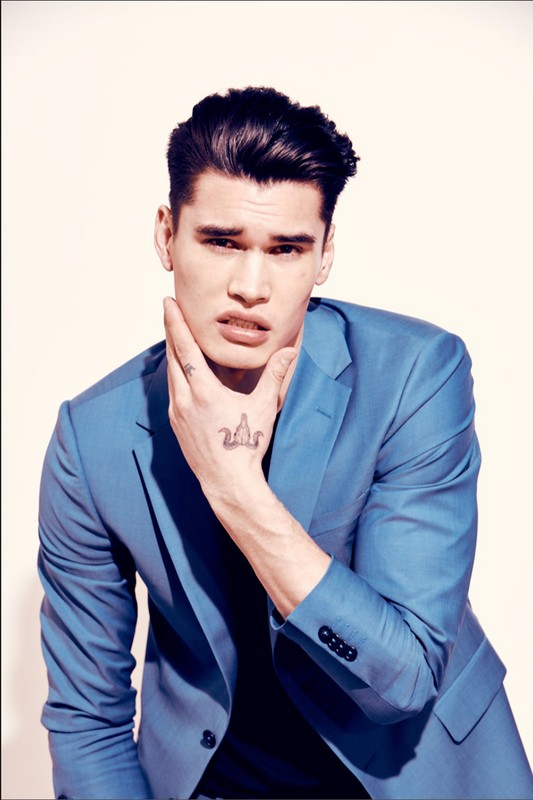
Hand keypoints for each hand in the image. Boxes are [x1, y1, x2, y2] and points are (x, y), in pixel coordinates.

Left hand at [163, 296, 297, 497]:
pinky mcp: (176, 425)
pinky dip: (175, 375)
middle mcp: (184, 400)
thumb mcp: (264, 407)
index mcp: (203, 392)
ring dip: (172, 353)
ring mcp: (177, 414)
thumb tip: (289, 351)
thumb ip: (274, 375)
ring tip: (175, 336)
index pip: (185, 348)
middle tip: (169, 311)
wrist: (229, 482)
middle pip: (172, 357)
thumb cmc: (246, 445)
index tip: (168, 304)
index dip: (176, 323)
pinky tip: (180, 373)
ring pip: (170, 375)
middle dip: (171, 331)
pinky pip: (172, 392)